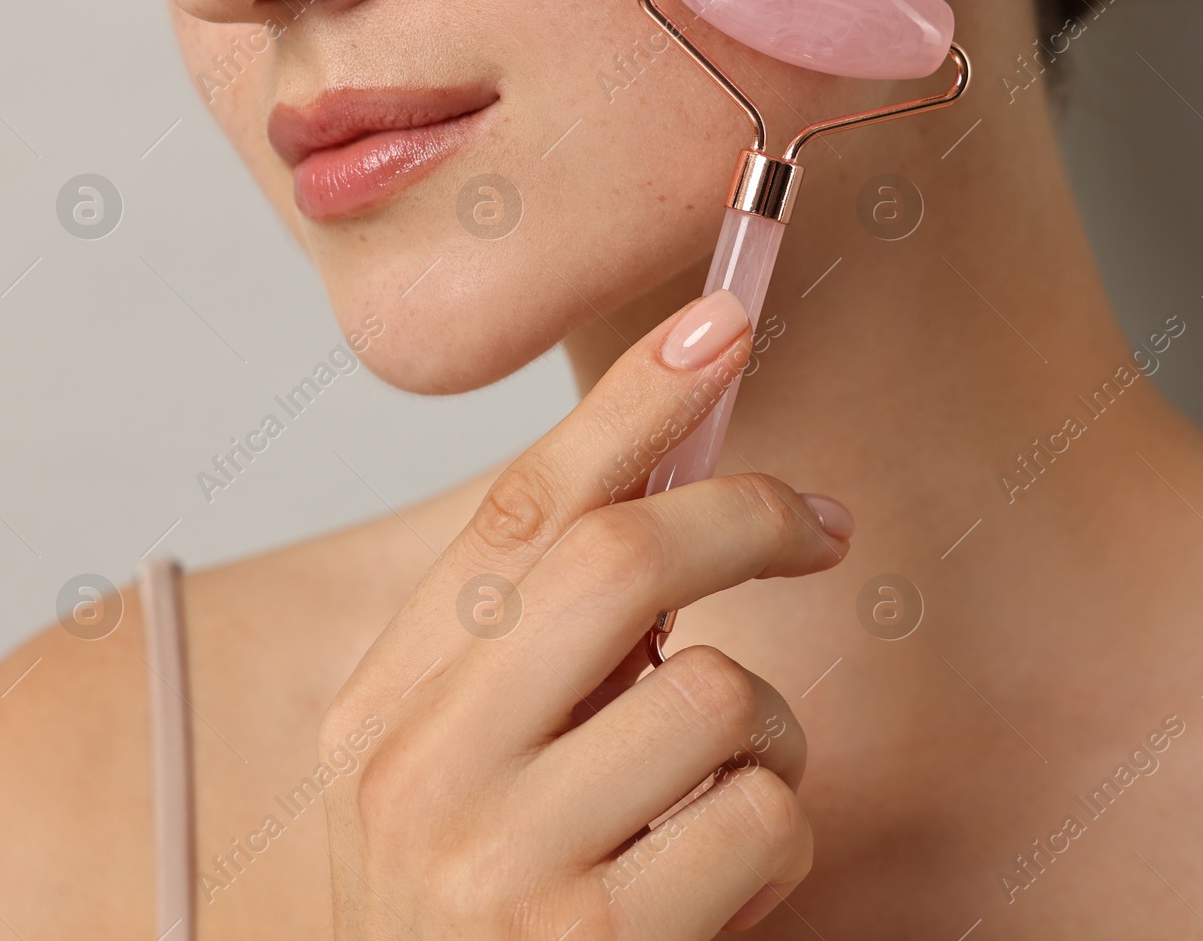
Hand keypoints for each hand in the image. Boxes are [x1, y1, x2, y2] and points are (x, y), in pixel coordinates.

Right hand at [319, 288, 853, 939]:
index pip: (513, 510)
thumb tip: (665, 461)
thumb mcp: (473, 746)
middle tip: (816, 526)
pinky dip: (774, 828)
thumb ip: (534, 627)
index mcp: (386, 702)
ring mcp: (504, 869)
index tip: (723, 320)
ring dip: (762, 725)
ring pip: (718, 695)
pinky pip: (763, 818)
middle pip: (617, 566)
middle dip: (746, 516)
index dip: (630, 404)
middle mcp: (422, 774)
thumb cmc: (482, 881)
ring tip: (715, 775)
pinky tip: (714, 872)